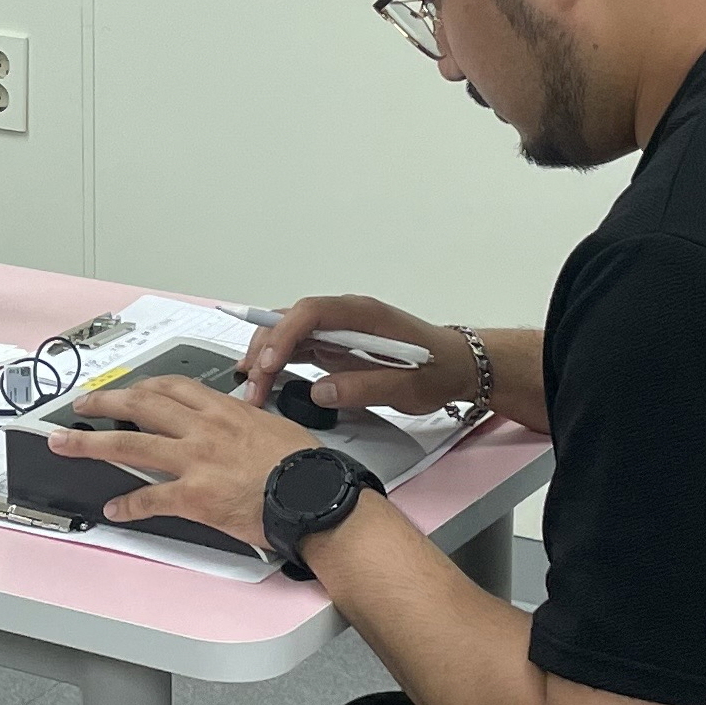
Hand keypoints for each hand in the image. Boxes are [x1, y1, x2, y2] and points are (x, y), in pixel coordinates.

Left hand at [41, 376, 317, 555]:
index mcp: (223, 410)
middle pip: (140, 406)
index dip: (141, 386)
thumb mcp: (273, 427)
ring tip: (66, 444)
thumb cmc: (302, 466)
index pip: (172, 388)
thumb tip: (237, 425)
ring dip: (91, 444)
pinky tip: (114, 509)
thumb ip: (245, 423)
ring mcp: (194, 461)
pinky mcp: (194, 496)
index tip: (126, 388)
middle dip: (103, 403)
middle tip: (81, 406)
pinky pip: (150, 499)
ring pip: (130, 445)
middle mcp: (202, 429)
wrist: (314, 494)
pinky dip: (128, 505)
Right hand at [241, 294, 472, 416]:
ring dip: (265, 356)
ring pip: (289, 333)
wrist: (456, 367)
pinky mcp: (335, 346)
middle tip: (251, 386)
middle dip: (265, 349)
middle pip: (291, 320)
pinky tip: (262, 378)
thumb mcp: (408, 386)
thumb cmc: (437, 370)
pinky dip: (277, 361)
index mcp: (362, 314)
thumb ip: (364, 387)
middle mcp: (345, 316)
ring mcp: (338, 329)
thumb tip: (319, 392)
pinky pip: (298, 347)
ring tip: (249, 386)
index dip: (284, 334)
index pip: (311, 312)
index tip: (268, 363)